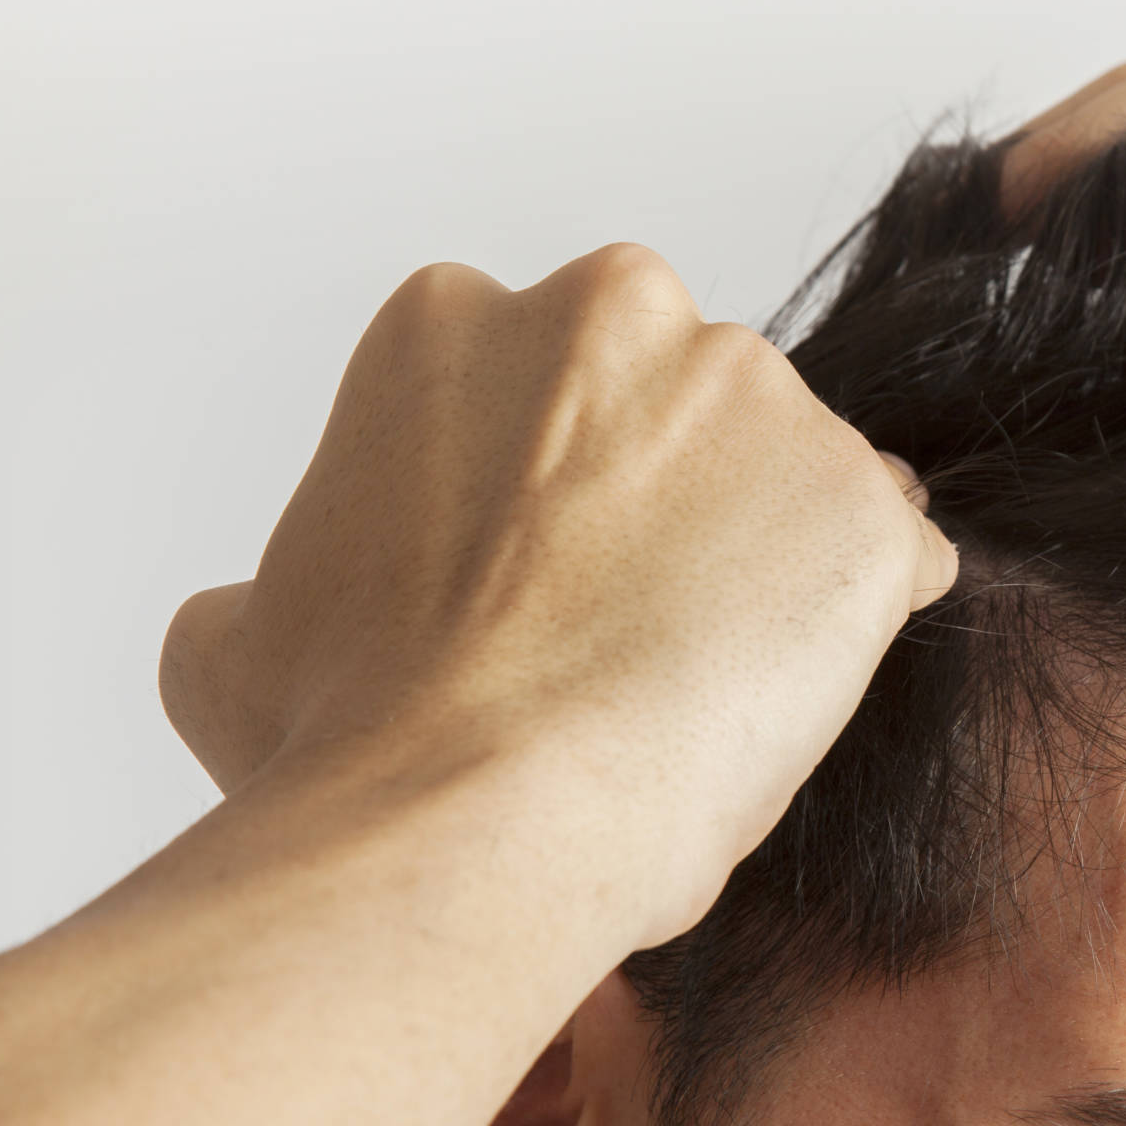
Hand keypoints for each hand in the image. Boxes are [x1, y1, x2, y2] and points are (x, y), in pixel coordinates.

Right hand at [159, 243, 957, 933]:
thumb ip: (276, 581)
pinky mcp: (861, 501)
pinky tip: (783, 700)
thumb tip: (261, 609)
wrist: (473, 812)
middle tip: (616, 634)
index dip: (540, 500)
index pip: (538, 386)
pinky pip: (889, 556)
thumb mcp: (236, 642)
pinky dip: (856, 621)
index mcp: (453, 322)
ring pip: (784, 475)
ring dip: (759, 561)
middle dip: (662, 503)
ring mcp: (755, 400)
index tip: (527, 584)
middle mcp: (616, 313)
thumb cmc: (352, 736)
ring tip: (694, 689)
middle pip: (674, 405)